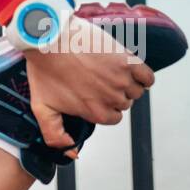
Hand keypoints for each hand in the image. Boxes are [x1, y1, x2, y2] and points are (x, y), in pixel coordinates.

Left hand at [24, 14, 154, 154]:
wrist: (48, 37)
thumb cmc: (44, 69)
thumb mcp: (42, 107)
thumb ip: (55, 135)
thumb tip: (72, 151)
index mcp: (95, 112)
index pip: (113, 117)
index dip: (105, 105)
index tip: (95, 92)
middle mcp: (111, 99)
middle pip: (125, 103)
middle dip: (114, 93)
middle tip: (98, 78)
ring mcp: (121, 80)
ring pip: (136, 90)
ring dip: (128, 83)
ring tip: (110, 71)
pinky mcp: (127, 61)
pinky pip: (148, 77)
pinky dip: (144, 76)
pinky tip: (132, 69)